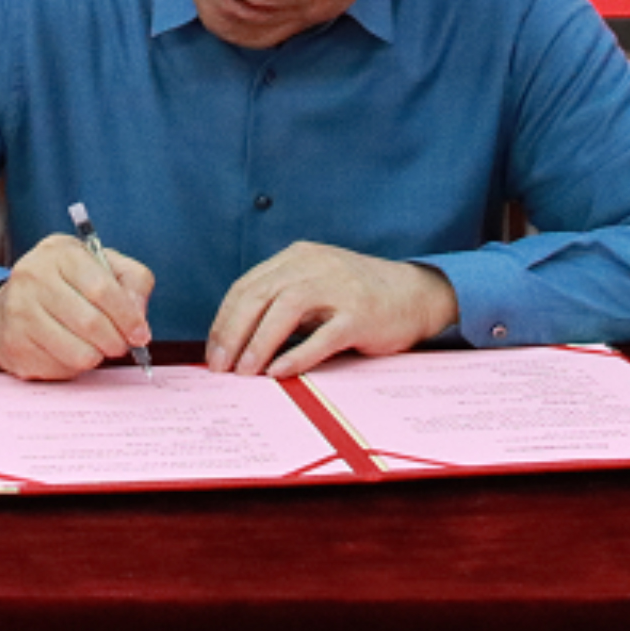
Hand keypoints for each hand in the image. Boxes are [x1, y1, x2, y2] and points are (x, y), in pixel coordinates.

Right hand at [0, 233, 155, 380]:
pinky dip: (73, 366)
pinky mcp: (14, 345)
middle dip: (116, 341)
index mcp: (60, 252)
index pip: (101, 288)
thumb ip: (133, 281)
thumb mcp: (102, 266)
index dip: (127, 316)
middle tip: (121, 345)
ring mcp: (19, 311)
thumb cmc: (66, 284)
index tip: (140, 333)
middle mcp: (33, 277)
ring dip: (97, 356)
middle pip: (91, 323)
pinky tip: (68, 350)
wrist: (11, 304)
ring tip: (95, 347)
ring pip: (78, 352)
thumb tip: (138, 316)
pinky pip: (60, 369)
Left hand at [207, 242, 458, 378]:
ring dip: (258, 344)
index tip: (214, 351)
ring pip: (285, 310)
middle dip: (233, 333)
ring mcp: (339, 288)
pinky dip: (297, 354)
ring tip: (245, 373)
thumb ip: (282, 302)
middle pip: (260, 295)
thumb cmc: (358, 297)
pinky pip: (322, 335)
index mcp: (298, 257)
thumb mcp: (316, 285)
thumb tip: (237, 341)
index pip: (248, 286)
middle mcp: (315, 266)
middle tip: (220, 367)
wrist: (416, 294)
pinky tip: (279, 372)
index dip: (224, 320)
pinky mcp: (360, 314)